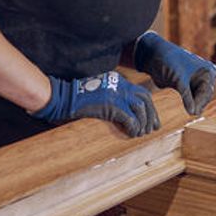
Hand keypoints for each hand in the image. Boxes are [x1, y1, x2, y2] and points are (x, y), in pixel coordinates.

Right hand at [30, 71, 159, 136]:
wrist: (63, 97)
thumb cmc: (76, 99)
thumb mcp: (98, 92)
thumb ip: (111, 98)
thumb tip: (123, 115)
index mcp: (118, 81)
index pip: (141, 93)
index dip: (149, 107)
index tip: (151, 120)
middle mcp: (120, 85)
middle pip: (145, 99)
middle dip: (151, 115)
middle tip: (152, 129)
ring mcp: (116, 94)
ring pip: (140, 109)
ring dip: (143, 123)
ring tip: (141, 134)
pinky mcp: (111, 106)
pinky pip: (130, 119)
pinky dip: (134, 128)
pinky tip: (132, 134)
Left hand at [133, 31, 215, 115]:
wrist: (153, 56)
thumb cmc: (168, 62)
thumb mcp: (179, 79)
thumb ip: (187, 96)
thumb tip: (193, 112)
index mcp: (207, 70)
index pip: (207, 90)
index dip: (201, 101)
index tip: (194, 112)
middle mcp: (204, 75)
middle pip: (205, 95)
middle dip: (199, 103)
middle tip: (192, 114)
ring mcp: (196, 80)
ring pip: (198, 97)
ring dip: (194, 104)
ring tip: (191, 112)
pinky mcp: (187, 85)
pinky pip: (191, 97)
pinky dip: (189, 102)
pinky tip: (188, 109)